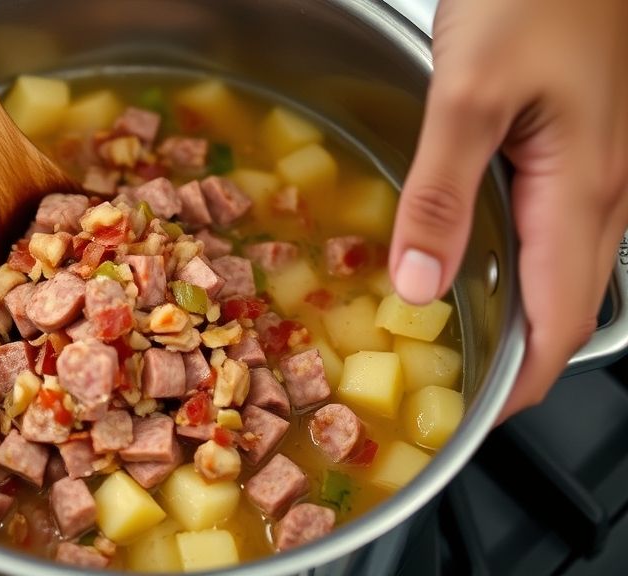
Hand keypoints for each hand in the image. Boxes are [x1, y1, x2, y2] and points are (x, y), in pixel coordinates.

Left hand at [389, 0, 627, 422]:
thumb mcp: (468, 96)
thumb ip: (442, 195)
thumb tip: (419, 285)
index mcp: (582, 193)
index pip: (561, 325)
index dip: (521, 385)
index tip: (475, 423)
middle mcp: (600, 192)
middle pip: (564, 307)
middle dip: (514, 361)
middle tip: (451, 389)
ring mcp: (592, 170)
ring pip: (557, 270)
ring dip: (511, 316)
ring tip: (450, 341)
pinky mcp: (573, 148)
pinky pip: (548, 229)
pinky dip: (508, 264)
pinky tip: (464, 260)